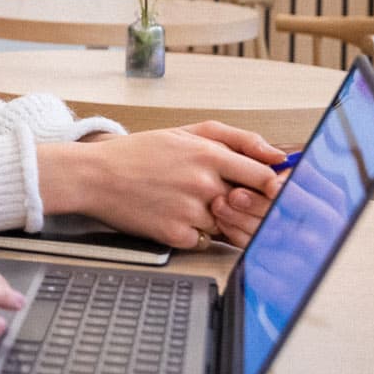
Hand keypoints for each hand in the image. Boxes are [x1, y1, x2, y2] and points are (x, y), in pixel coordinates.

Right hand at [38, 121, 287, 249]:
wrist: (95, 176)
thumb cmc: (140, 153)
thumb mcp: (187, 132)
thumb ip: (236, 138)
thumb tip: (277, 155)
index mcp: (209, 155)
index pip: (265, 177)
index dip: (275, 187)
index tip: (275, 191)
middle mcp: (203, 184)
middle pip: (251, 205)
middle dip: (248, 206)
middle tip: (234, 201)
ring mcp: (191, 212)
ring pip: (228, 225)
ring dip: (221, 220)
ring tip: (194, 204)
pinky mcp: (177, 235)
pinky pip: (204, 241)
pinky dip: (197, 233)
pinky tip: (177, 217)